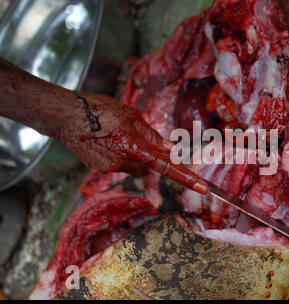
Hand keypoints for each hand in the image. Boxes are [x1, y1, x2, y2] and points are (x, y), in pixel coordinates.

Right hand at [59, 92, 207, 192]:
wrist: (64, 117)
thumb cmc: (97, 109)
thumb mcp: (130, 115)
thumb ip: (152, 136)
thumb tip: (171, 149)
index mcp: (133, 146)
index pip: (166, 165)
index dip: (186, 177)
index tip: (203, 188)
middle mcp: (123, 161)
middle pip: (150, 166)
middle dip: (152, 157)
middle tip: (137, 137)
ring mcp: (111, 168)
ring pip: (136, 167)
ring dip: (136, 156)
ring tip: (118, 136)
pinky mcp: (102, 169)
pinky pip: (122, 166)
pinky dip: (122, 156)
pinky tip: (109, 142)